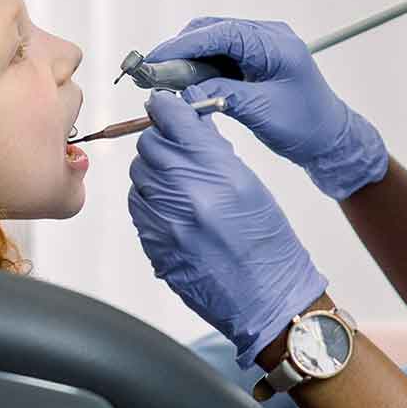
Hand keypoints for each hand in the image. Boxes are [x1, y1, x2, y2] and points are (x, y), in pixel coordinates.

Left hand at [128, 91, 327, 366]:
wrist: (265, 299)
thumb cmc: (268, 245)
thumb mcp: (252, 186)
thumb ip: (215, 154)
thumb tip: (189, 126)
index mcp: (219, 173)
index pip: (174, 121)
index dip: (166, 110)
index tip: (164, 108)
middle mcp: (188, 195)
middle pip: (149, 146)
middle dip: (161, 142)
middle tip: (176, 150)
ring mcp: (166, 222)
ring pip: (139, 176)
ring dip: (153, 173)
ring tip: (177, 185)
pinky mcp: (154, 245)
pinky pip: (137, 208)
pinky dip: (149, 202)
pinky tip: (172, 210)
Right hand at [146, 17, 386, 199]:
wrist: (330, 139)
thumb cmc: (305, 126)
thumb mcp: (261, 112)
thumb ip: (222, 95)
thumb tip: (184, 91)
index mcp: (275, 44)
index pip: (221, 33)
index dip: (183, 45)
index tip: (154, 59)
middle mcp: (268, 37)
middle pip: (212, 31)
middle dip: (179, 50)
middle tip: (151, 73)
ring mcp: (261, 47)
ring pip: (213, 43)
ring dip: (187, 59)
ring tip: (161, 80)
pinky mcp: (255, 61)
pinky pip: (220, 56)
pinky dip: (200, 68)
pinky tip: (184, 84)